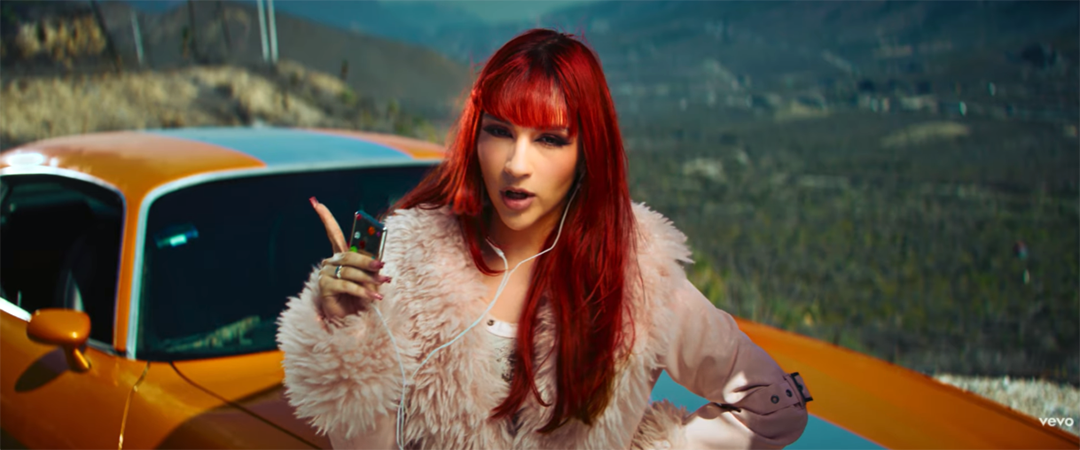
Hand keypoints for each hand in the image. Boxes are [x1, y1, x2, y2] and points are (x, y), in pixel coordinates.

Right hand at [309, 197, 391, 324]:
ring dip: (368, 280)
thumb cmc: (361, 296)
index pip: (332, 233)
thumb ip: (371, 265)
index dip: (324, 217)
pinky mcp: (325, 286)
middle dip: (367, 262)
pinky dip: (362, 291)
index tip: (316, 203)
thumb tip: (379, 259)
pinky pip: (346, 284)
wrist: (352, 318)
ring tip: (380, 288)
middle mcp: (331, 262)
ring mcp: (326, 273)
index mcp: (340, 256)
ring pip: (350, 270)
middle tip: (382, 267)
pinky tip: (372, 297)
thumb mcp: (370, 278)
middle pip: (349, 255)